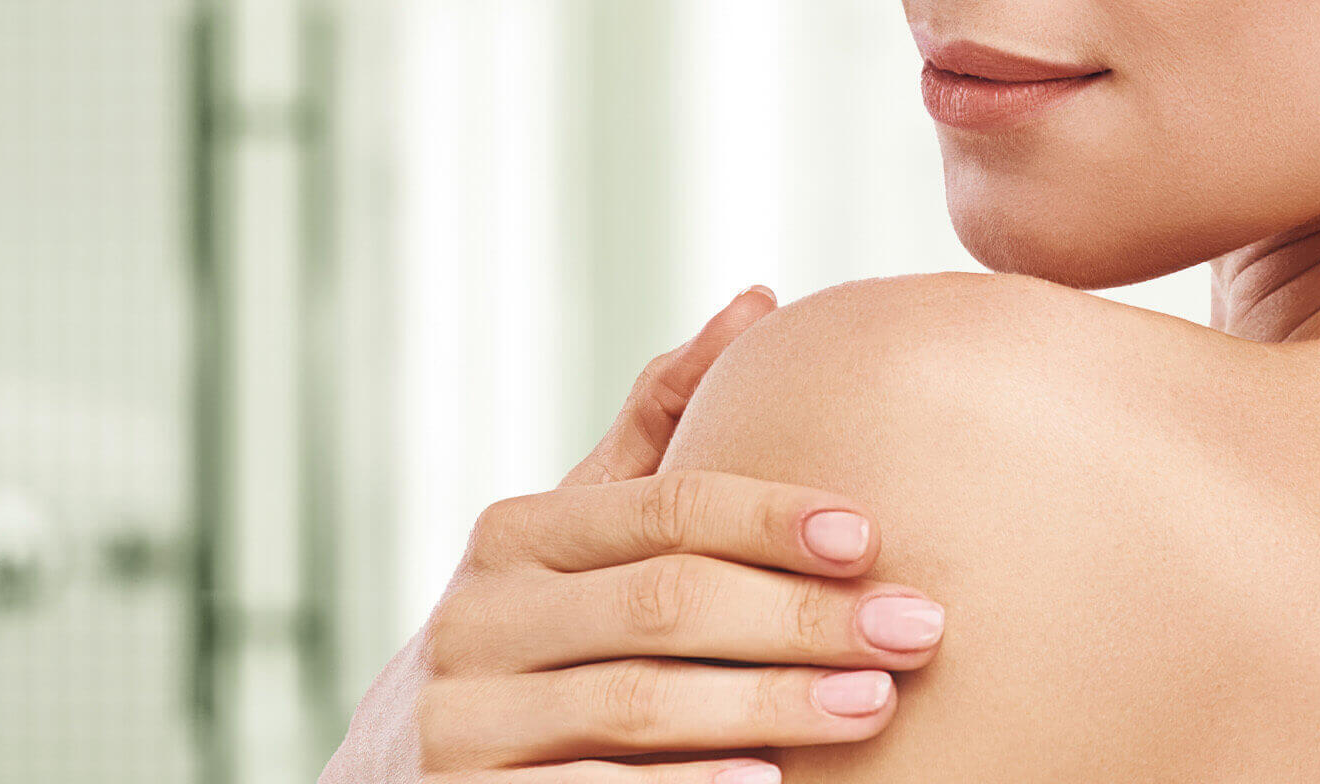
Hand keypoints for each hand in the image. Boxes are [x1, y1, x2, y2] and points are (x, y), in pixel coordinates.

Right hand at [324, 287, 947, 783]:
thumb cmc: (535, 635)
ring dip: (769, 704)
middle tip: (914, 630)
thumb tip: (759, 301)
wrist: (404, 775)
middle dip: (801, 619)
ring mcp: (465, 720)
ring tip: (874, 703)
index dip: (769, 518)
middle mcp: (476, 621)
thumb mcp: (577, 533)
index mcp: (513, 539)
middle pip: (664, 606)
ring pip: (639, 703)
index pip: (661, 511)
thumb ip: (659, 426)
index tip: (870, 535)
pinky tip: (773, 783)